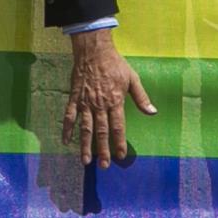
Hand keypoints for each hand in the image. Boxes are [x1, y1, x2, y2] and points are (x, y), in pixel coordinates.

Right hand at [62, 29, 157, 168]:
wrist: (94, 51)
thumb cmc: (115, 64)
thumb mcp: (132, 78)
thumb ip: (141, 97)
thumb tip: (152, 112)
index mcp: (115, 101)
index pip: (118, 127)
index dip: (119, 142)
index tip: (120, 155)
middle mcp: (100, 105)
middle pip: (101, 132)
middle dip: (103, 150)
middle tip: (103, 166)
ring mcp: (85, 103)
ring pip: (85, 128)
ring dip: (85, 145)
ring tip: (86, 161)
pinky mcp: (74, 98)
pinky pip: (69, 116)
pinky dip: (67, 129)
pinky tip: (66, 141)